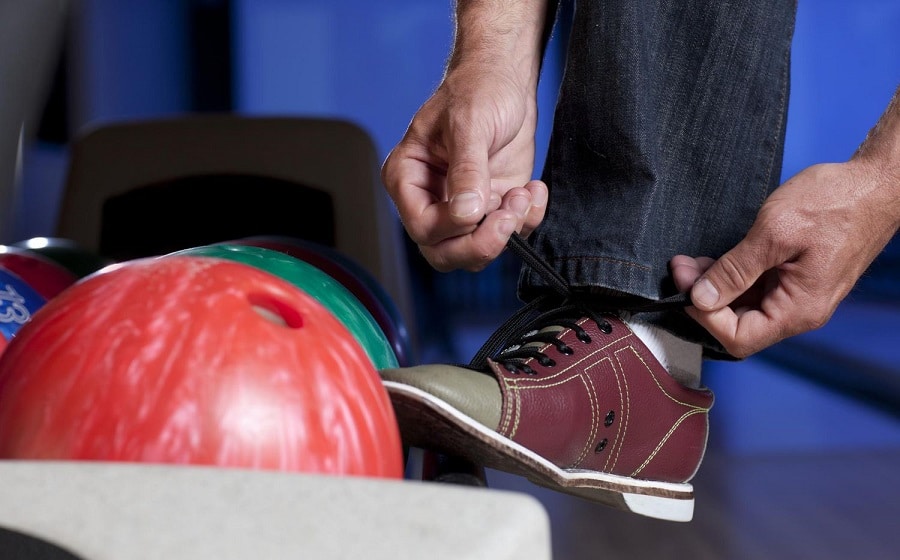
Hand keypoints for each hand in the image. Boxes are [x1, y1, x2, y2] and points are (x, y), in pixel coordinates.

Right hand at [381, 66, 546, 271]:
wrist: (507, 80)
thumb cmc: (477, 89)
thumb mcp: (469, 124)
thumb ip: (466, 171)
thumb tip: (466, 213)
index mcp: (407, 178)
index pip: (422, 227)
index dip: (453, 227)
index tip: (482, 207)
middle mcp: (430, 199)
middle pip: (444, 252)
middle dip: (481, 243)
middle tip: (509, 216)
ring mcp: (463, 207)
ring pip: (476, 252)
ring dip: (508, 231)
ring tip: (524, 193)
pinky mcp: (493, 207)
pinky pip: (508, 236)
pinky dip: (527, 221)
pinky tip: (533, 190)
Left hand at [671, 161, 898, 357]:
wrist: (875, 182)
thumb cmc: (835, 202)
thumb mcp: (774, 233)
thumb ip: (735, 270)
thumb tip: (702, 298)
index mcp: (799, 309)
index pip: (738, 337)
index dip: (705, 316)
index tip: (684, 286)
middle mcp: (800, 310)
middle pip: (738, 324)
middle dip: (704, 298)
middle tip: (681, 268)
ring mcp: (798, 295)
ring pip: (744, 306)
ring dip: (715, 286)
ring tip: (691, 261)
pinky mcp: (796, 279)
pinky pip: (757, 289)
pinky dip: (732, 277)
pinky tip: (715, 259)